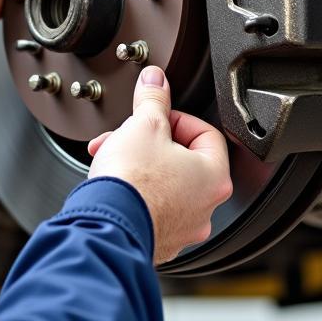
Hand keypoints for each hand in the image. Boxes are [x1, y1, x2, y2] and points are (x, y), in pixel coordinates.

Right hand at [87, 66, 231, 264]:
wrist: (107, 226)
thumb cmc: (132, 183)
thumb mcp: (144, 125)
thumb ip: (154, 98)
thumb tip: (156, 80)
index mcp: (214, 177)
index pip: (207, 134)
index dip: (178, 118)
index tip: (158, 116)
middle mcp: (206, 207)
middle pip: (183, 158)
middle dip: (150, 141)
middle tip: (130, 135)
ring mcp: (183, 227)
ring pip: (165, 182)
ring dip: (139, 164)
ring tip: (114, 157)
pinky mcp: (160, 240)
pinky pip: (152, 206)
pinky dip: (136, 191)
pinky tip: (116, 183)